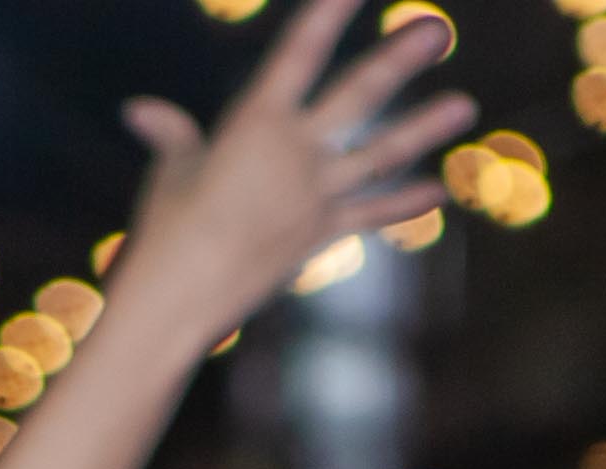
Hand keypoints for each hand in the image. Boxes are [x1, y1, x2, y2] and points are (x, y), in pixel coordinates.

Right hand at [105, 0, 473, 342]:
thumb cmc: (165, 232)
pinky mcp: (320, 237)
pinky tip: (439, 189)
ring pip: (380, 154)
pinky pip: (371, 215)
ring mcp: (313, 197)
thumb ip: (171, 135)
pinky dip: (404, 204)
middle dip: (398, 59)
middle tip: (438, 29)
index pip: (298, 55)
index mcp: (254, 123)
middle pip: (356, 96)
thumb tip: (140, 109)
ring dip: (424, 128)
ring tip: (466, 105)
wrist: (177, 302)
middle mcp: (294, 154)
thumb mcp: (171, 174)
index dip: (327, 16)